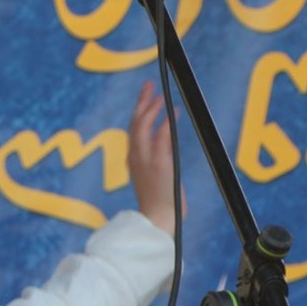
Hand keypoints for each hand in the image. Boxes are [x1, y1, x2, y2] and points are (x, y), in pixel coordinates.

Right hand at [125, 79, 180, 234]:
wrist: (158, 220)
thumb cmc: (158, 204)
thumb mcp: (154, 179)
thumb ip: (156, 162)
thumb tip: (165, 149)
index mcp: (133, 160)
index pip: (134, 130)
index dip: (139, 112)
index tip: (146, 98)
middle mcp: (135, 157)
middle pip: (134, 123)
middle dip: (141, 102)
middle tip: (148, 85)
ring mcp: (146, 160)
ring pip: (143, 127)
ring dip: (152, 109)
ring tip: (160, 96)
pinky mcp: (159, 164)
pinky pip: (161, 138)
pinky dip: (166, 123)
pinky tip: (173, 112)